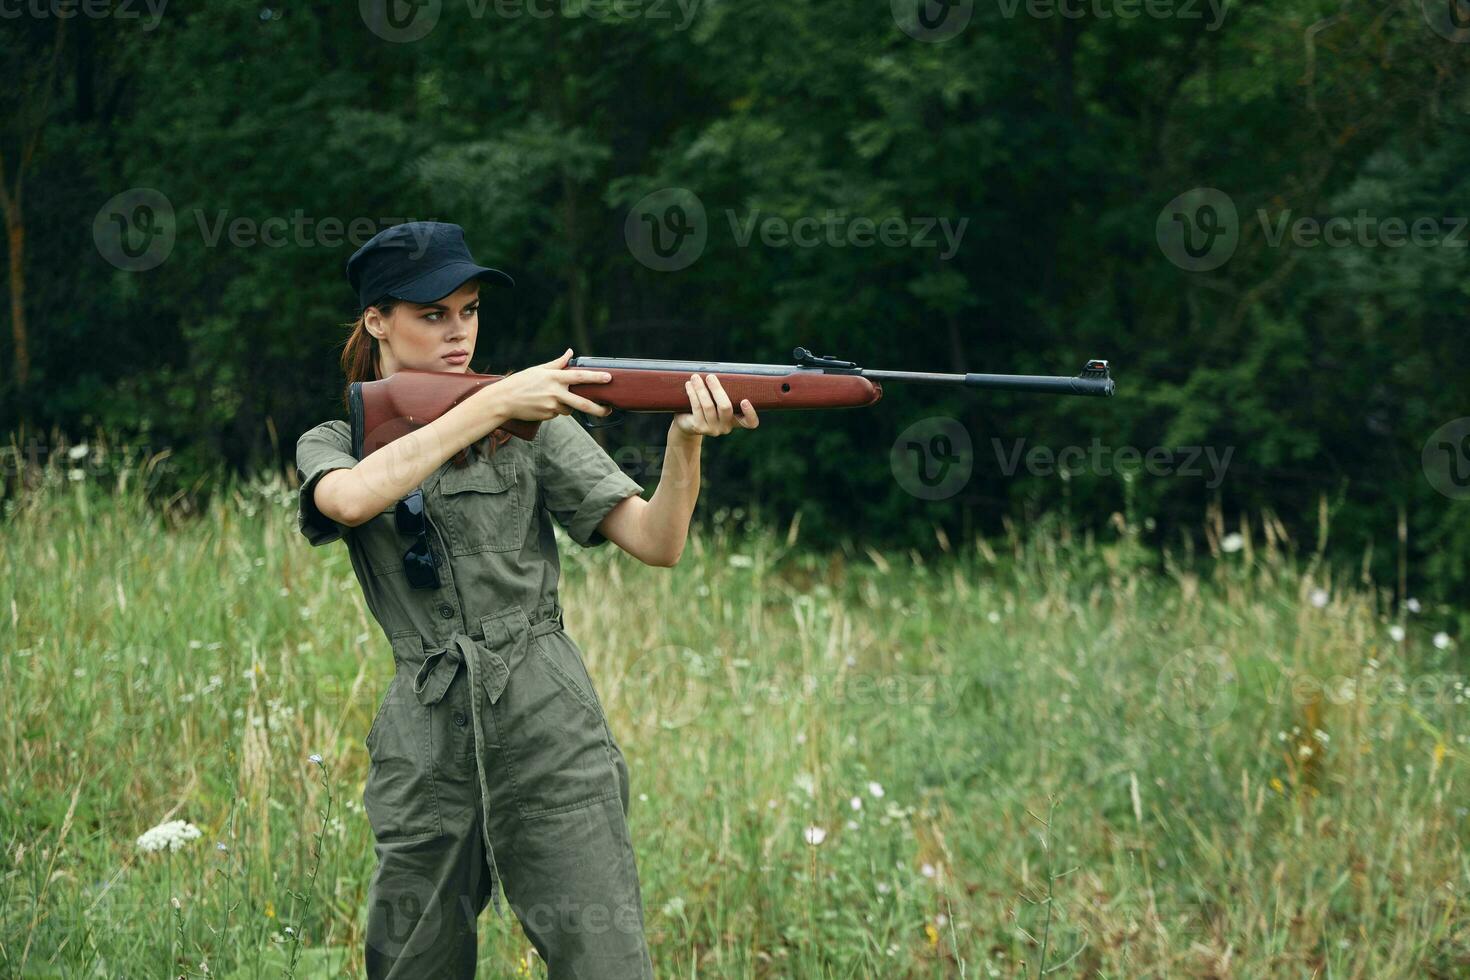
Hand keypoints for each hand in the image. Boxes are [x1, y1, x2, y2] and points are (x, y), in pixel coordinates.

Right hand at [479, 348, 614, 422]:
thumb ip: (557, 363)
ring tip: (550, 398)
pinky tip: (543, 404)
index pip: (580, 377)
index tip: (609, 378)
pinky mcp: (548, 416)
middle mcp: (555, 392)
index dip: (596, 378)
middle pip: (583, 403)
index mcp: (554, 378)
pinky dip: (556, 409)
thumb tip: (570, 352)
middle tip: (608, 409)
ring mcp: (552, 406)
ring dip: (568, 405)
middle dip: (598, 408)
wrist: (504, 400)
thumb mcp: (539, 370)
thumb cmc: (521, 382)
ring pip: (570, 408)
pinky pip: (558, 413)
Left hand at [673, 372, 759, 436]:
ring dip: (701, 389)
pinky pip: (697, 408)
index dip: (750, 413)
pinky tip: (689, 385)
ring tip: (695, 377)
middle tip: (710, 376)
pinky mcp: (699, 427)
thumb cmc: (706, 405)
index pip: (750, 422)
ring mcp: (713, 429)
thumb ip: (722, 390)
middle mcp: (726, 427)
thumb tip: (717, 371)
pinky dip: (692, 394)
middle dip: (717, 389)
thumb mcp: (716, 400)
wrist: (687, 422)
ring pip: (708, 406)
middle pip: (725, 407)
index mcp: (736, 420)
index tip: (745, 401)